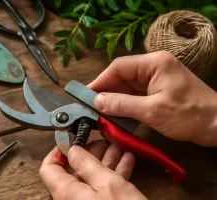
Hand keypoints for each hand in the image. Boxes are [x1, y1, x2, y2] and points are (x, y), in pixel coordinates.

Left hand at [40, 140, 145, 199]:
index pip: (49, 169)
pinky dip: (114, 172)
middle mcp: (73, 199)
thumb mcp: (107, 184)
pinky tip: (126, 160)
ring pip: (92, 176)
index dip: (58, 151)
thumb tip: (72, 149)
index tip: (71, 140)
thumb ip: (87, 164)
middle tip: (103, 140)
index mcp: (67, 193)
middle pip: (74, 169)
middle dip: (90, 152)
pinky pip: (104, 187)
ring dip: (106, 159)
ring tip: (118, 145)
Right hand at [89, 51, 216, 145]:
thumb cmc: (189, 115)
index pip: (119, 67)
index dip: (100, 80)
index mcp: (154, 63)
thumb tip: (97, 101)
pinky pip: (134, 95)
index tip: (85, 94)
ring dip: (114, 100)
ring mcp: (155, 79)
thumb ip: (122, 105)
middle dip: (105, 92)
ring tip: (98, 113)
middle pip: (121, 77)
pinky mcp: (157, 91)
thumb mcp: (152, 111)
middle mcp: (153, 67)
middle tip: (89, 106)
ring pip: (126, 87)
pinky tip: (114, 115)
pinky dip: (124, 105)